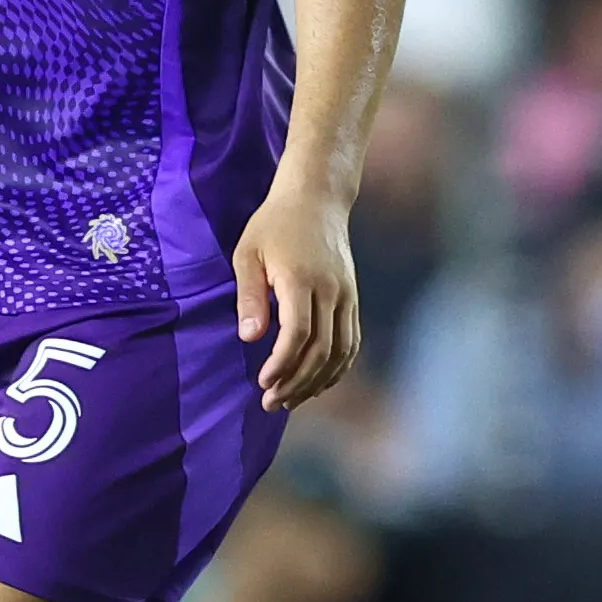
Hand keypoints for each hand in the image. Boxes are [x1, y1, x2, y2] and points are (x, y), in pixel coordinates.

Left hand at [234, 183, 360, 411]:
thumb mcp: (248, 253)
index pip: (298, 333)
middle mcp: (331, 290)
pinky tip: (318, 383)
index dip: (282, 364)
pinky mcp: (353, 298)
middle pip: (321, 350)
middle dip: (296, 382)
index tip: (263, 382)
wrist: (316, 198)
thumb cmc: (274, 224)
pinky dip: (337, 368)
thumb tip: (249, 337)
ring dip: (317, 382)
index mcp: (301, 279)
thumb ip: (249, 296)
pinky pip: (352, 342)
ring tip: (290, 400)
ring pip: (340, 351)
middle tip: (271, 402)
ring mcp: (347, 295)